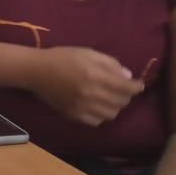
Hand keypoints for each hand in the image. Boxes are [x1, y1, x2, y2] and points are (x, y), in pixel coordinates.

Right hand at [28, 47, 144, 125]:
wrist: (36, 71)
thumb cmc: (62, 57)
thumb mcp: (88, 52)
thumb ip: (110, 63)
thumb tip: (128, 77)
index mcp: (96, 75)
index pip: (127, 88)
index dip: (137, 87)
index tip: (139, 85)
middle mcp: (92, 94)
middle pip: (121, 102)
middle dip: (126, 96)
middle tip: (121, 89)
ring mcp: (82, 107)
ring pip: (111, 114)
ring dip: (114, 106)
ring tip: (108, 98)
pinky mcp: (74, 116)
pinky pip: (97, 121)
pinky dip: (100, 115)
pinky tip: (95, 106)